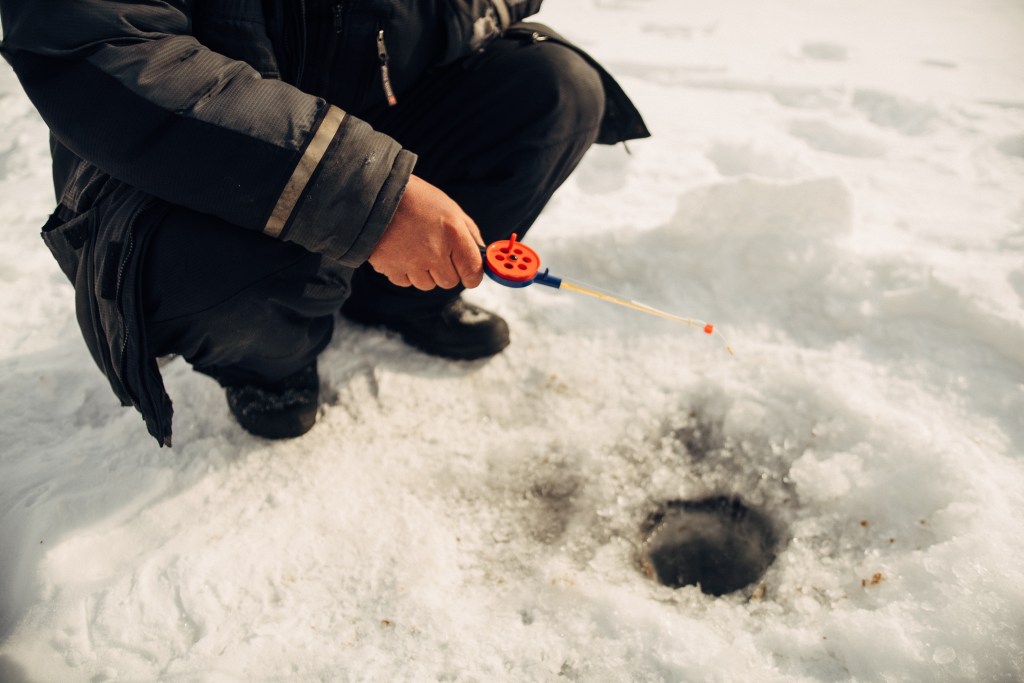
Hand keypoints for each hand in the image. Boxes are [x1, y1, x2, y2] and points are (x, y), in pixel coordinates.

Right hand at [368, 175, 484, 289]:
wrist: (375, 194)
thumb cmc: (416, 199)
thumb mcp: (450, 208)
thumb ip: (469, 232)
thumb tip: (481, 253)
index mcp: (453, 234)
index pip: (473, 270)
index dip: (473, 276)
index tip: (469, 275)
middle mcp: (434, 252)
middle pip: (449, 281)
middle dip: (445, 271)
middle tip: (435, 251)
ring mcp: (412, 263)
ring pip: (427, 285)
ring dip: (424, 272)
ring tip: (415, 248)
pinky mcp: (391, 269)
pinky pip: (405, 282)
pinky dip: (405, 271)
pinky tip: (401, 251)